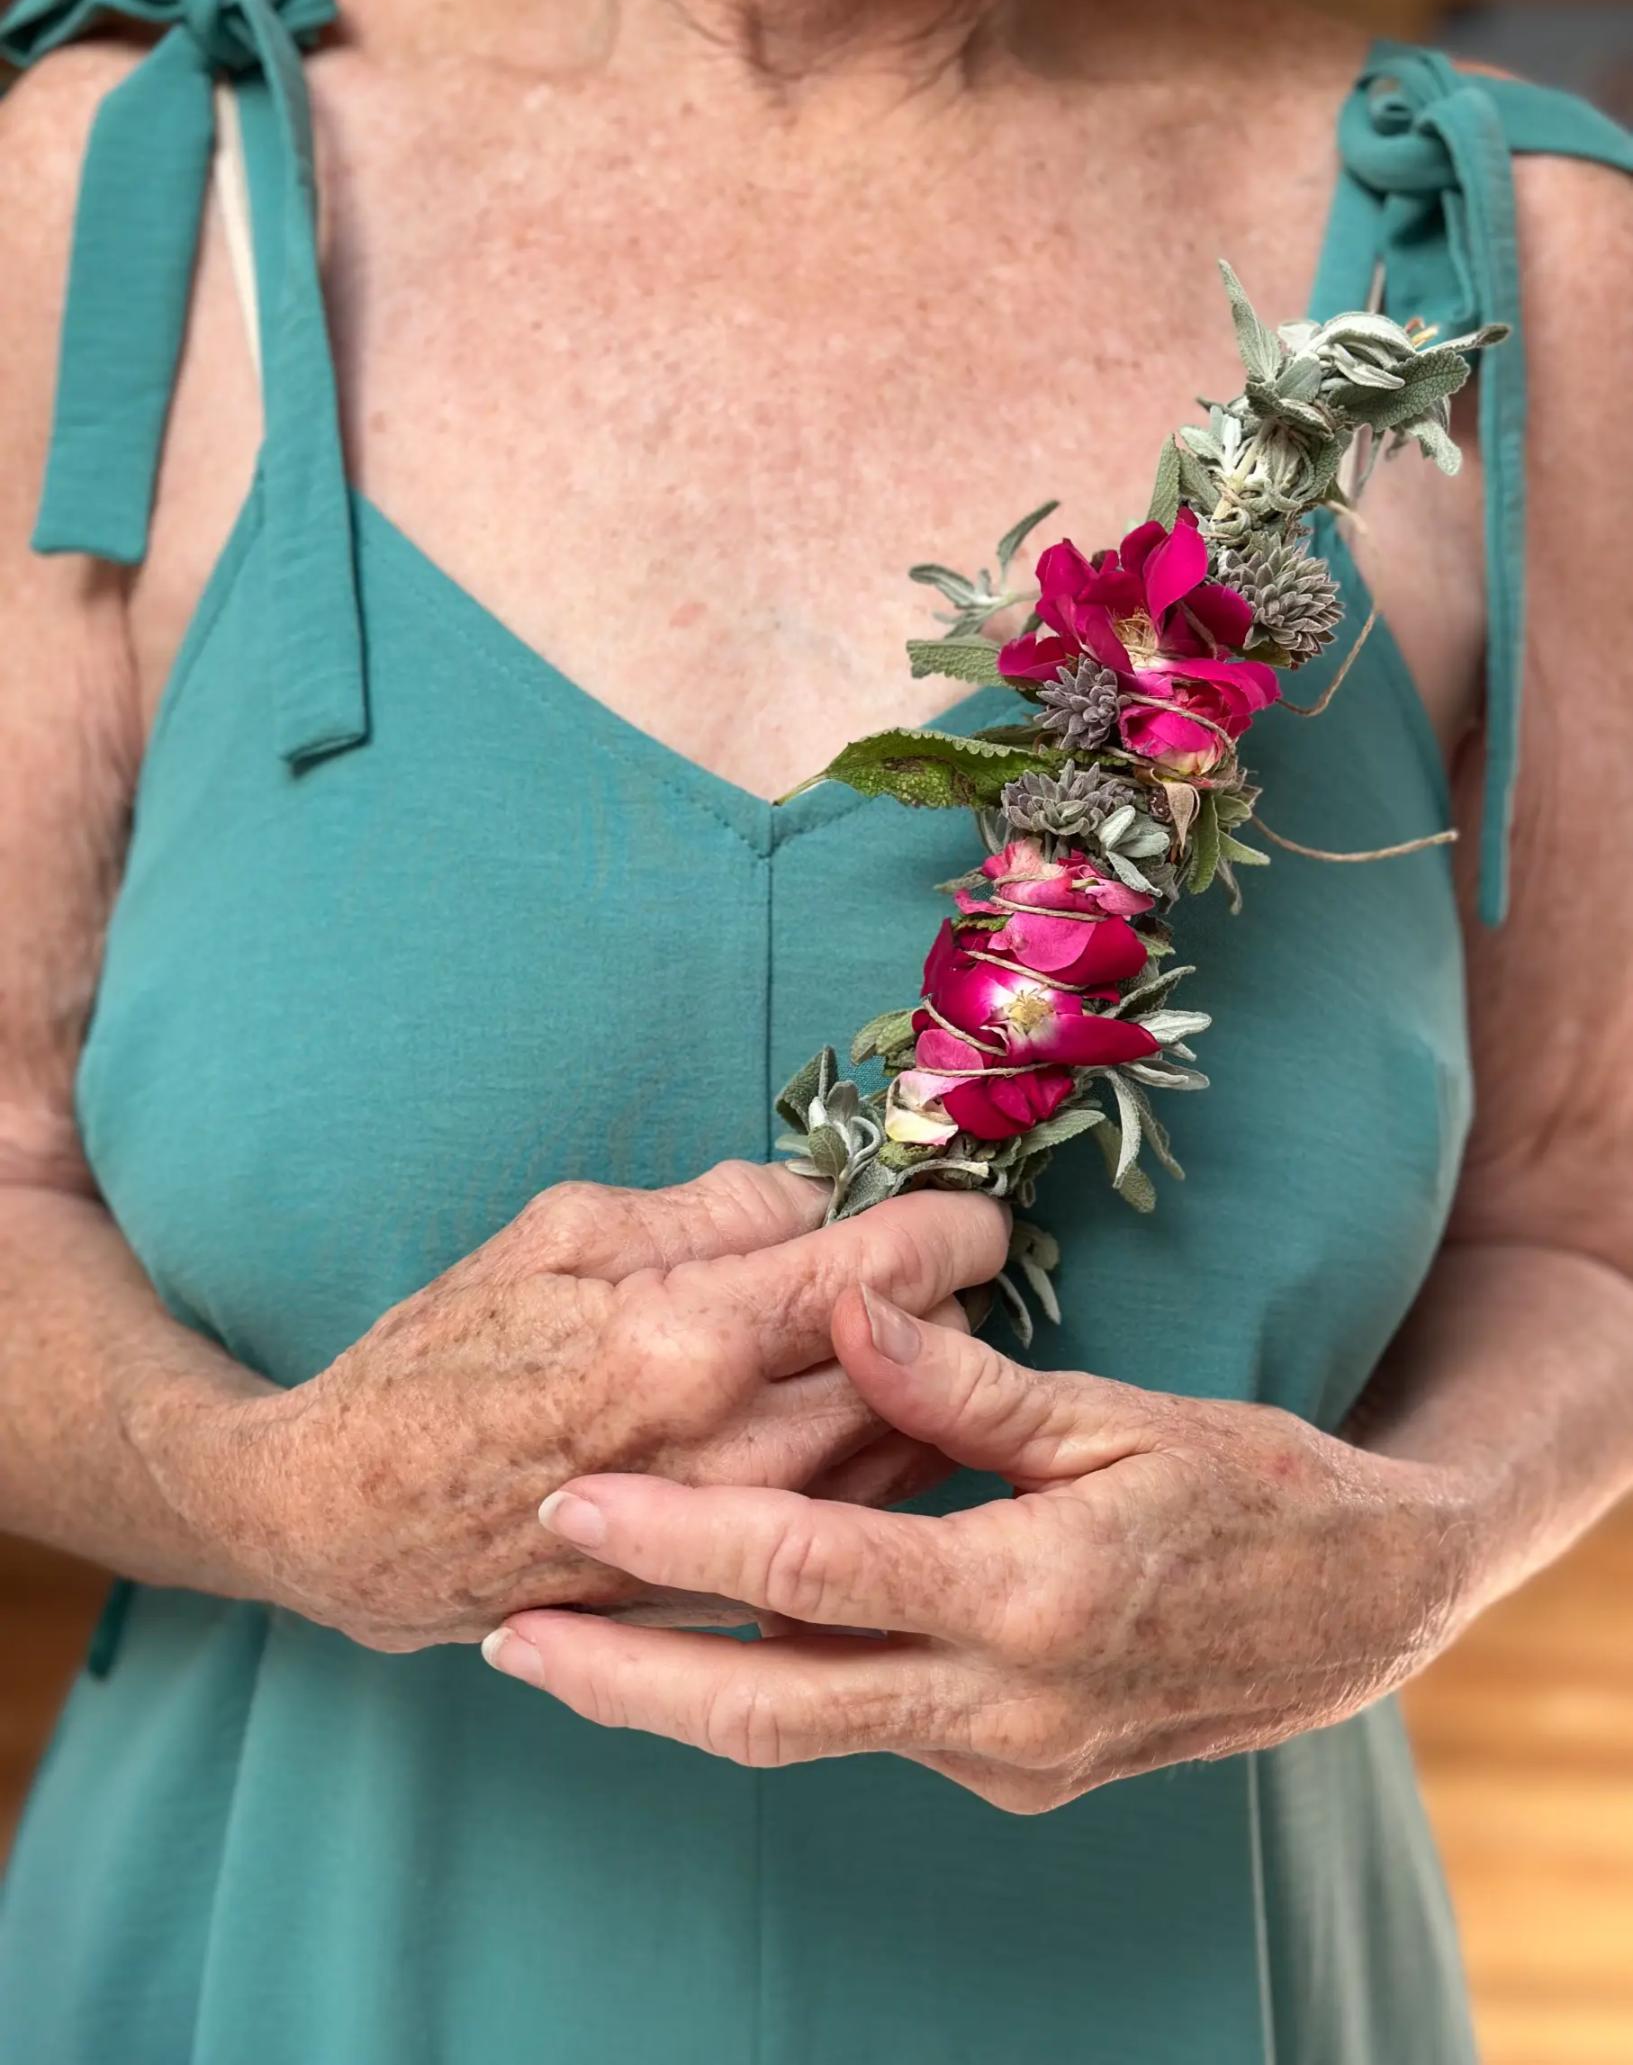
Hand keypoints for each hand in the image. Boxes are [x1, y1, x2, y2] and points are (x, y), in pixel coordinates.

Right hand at [146, 1165, 1007, 1651]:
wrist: (351, 1520)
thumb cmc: (441, 1361)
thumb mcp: (560, 1231)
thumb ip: (712, 1208)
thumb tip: (820, 1198)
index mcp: (692, 1340)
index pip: (890, 1270)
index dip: (956, 1226)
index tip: (971, 1210)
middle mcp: (738, 1451)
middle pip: (925, 1364)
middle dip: (946, 1303)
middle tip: (928, 1264)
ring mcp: (740, 1540)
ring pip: (909, 1450)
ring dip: (924, 1386)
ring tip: (889, 1336)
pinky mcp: (729, 1594)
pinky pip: (854, 1519)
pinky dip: (875, 1459)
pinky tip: (842, 1417)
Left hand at [483, 1288, 1477, 1809]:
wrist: (1367, 1612)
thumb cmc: (1257, 1491)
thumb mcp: (1122, 1418)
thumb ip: (965, 1385)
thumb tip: (843, 1306)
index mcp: (1031, 1596)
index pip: (811, 1574)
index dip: (679, 1542)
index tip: (572, 1507)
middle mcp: (1009, 1711)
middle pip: (773, 1712)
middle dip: (626, 1679)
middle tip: (510, 1636)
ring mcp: (1013, 1765)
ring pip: (813, 1732)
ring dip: (687, 1694)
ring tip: (572, 1641)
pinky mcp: (1018, 1777)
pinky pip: (875, 1726)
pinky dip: (788, 1684)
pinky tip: (724, 1637)